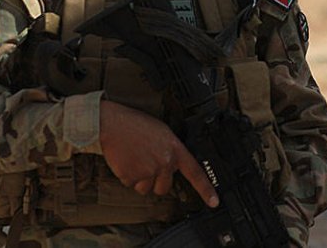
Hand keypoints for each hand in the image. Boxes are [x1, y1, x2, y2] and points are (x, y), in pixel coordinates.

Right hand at [98, 100, 219, 207]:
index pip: (195, 172)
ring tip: (134, 158)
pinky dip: (127, 176)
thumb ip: (171, 150)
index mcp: (175, 149)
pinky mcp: (132, 177)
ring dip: (140, 179)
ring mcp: (149, 171)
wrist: (112, 124)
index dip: (206, 189)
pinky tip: (125, 160)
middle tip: (146, 162)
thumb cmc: (135, 125)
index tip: (214, 202)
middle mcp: (164, 162)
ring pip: (146, 188)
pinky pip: (131, 185)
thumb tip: (172, 165)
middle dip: (155, 180)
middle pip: (164, 187)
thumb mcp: (162, 133)